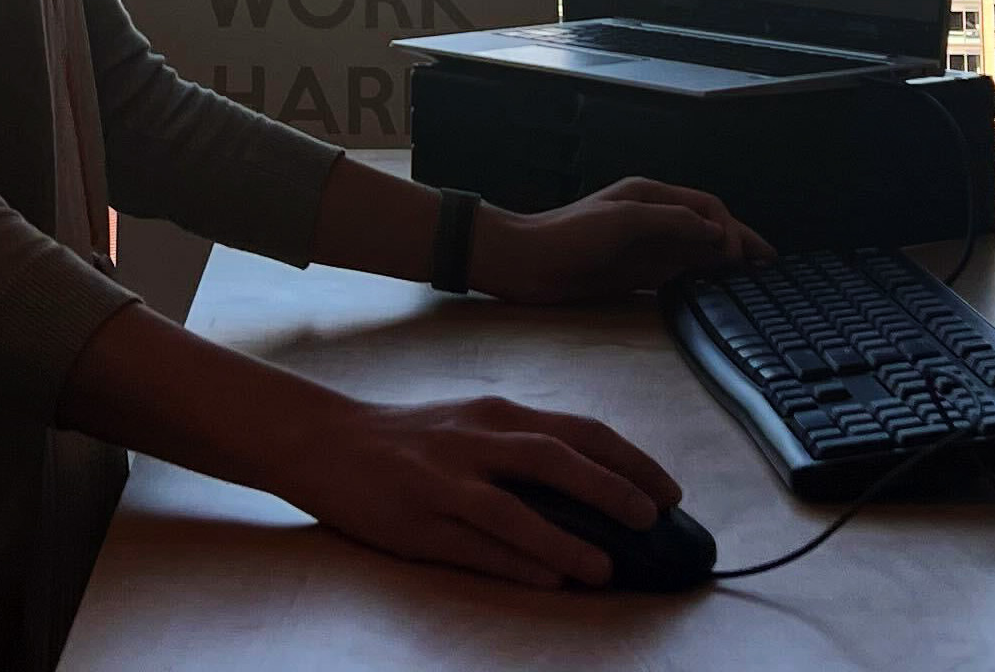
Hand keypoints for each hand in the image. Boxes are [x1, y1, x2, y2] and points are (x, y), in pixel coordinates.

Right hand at [252, 392, 683, 588]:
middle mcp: (475, 439)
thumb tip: (597, 488)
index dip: (630, 459)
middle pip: (556, 458)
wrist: (324, 439)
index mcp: (496, 414)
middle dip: (613, 488)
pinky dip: (516, 563)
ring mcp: (443, 480)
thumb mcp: (471, 426)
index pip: (579, 430)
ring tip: (606, 568)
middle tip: (656, 519)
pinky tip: (549, 580)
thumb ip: (524, 449)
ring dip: (566, 539)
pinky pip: (474, 545)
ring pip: (515, 508)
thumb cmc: (411, 438)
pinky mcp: (416, 519)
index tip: (670, 490)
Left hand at [471, 177, 771, 303]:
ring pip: (696, 252)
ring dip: (725, 263)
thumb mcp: (623, 220)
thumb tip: (717, 233)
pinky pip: (677, 274)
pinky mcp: (634, 273)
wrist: (524, 264)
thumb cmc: (569, 235)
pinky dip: (701, 281)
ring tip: (754, 281)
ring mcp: (644, 247)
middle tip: (771, 265)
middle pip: (706, 228)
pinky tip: (716, 294)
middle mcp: (652, 219)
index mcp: (651, 196)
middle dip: (739, 242)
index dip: (729, 227)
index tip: (742, 256)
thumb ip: (672, 222)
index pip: (705, 207)